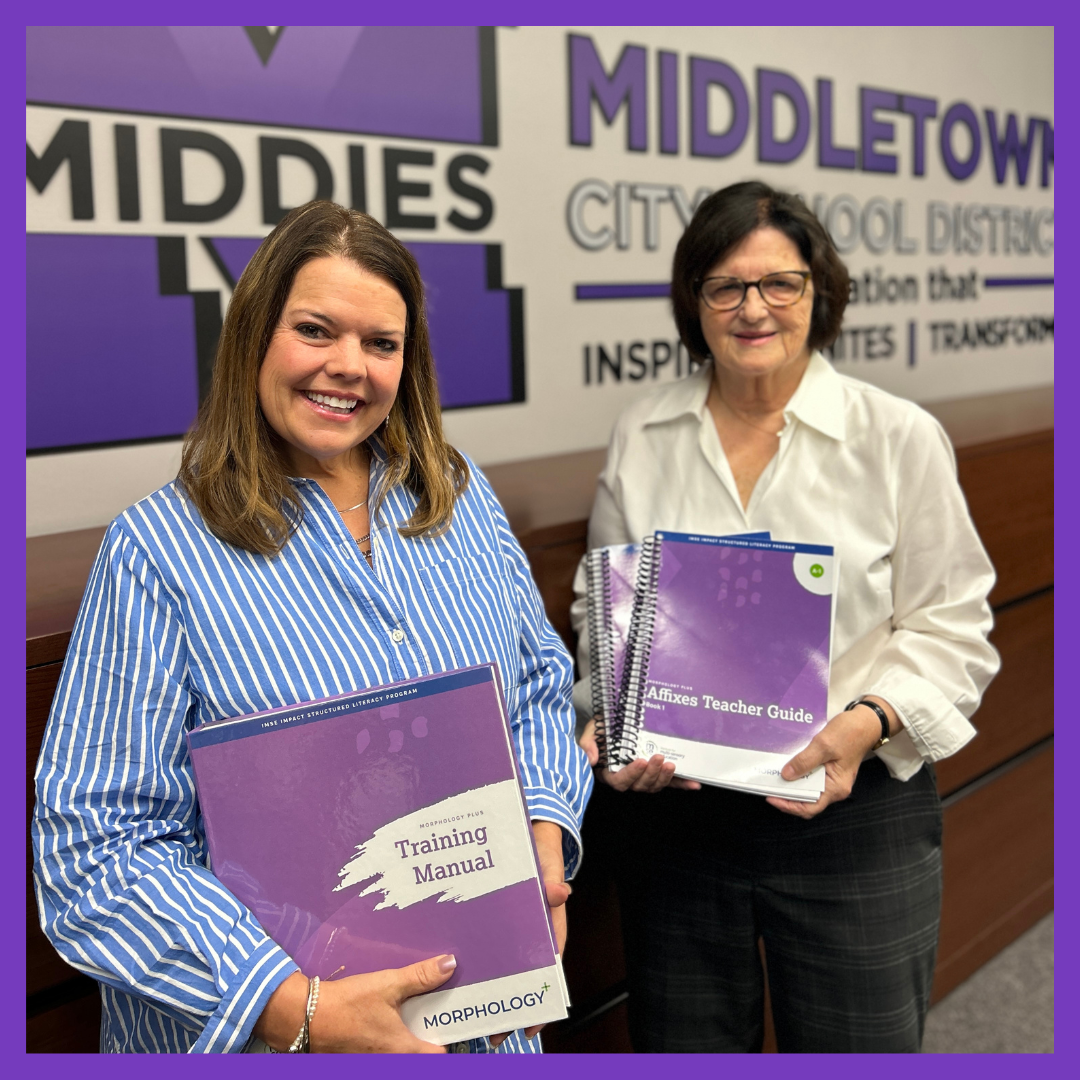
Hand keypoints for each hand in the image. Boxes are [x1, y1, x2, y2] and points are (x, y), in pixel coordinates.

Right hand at [255, 955, 455, 1052]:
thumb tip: (449, 964)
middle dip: (427, 1037)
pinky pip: (383, 1054)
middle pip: (421, 1057)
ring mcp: (373, 1066)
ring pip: (402, 1056)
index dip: (447, 1040)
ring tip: (408, 1014)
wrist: (304, 1017)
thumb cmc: (347, 1004)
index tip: (449, 1021)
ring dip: (408, 1039)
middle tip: (430, 1013)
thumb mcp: (387, 984)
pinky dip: (389, 1042)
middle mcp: (391, 1065)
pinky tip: (385, 1021)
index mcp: (404, 1052)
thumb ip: (420, 977)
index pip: (440, 1056)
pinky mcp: (359, 1062)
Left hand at [489, 821, 566, 1048]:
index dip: (538, 996)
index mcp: (548, 925)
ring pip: (500, 960)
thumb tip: (559, 893)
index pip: (546, 967)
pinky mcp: (493, 914)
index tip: (533, 1026)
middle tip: (492, 1031)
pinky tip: (453, 970)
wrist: (528, 833)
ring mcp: (511, 924)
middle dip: (507, 1001)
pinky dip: (472, 955)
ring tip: (469, 1010)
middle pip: (520, 972)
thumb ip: (551, 879)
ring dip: (486, 983)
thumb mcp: (548, 863)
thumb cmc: (542, 851)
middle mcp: (530, 930)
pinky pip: (484, 938)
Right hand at [579, 717, 700, 792]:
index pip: (619, 781)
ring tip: (671, 765)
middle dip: (651, 774)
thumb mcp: (592, 730)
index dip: (631, 774)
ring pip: (654, 786)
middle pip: (639, 785)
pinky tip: (695, 784)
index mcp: (609, 771)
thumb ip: (588, 743)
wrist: (615, 720)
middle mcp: (627, 777)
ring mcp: (643, 776)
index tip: (640, 760)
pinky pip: (669, 782)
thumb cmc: (602, 727)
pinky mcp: (656, 772)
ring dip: (664, 778)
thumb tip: (592, 759)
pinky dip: (682, 784)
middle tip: (659, 758)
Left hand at [765, 697, 896, 819]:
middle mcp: (834, 788)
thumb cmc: (850, 733)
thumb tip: (786, 775)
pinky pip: (810, 776)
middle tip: (767, 786)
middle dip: (787, 795)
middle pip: (807, 800)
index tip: (771, 797)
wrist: (865, 722)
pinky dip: (798, 773)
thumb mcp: (824, 745)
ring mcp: (831, 779)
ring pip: (807, 788)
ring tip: (773, 777)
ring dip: (791, 784)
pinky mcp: (828, 770)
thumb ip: (805, 761)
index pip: (810, 807)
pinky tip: (786, 766)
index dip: (789, 806)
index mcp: (836, 788)